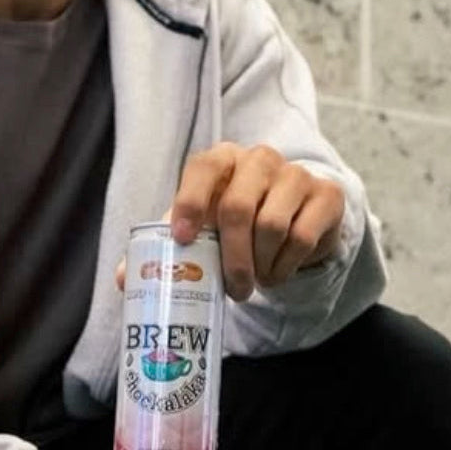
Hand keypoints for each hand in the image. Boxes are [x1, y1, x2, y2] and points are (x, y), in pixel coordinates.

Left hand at [115, 144, 344, 299]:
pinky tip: (277, 271)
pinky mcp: (326, 195)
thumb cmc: (235, 222)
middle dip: (231, 259)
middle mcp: (258, 158)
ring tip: (256, 279)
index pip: (202, 167)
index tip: (182, 240)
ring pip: (271, 226)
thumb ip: (163, 247)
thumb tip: (124, 279)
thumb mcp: (200, 228)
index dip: (189, 202)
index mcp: (221, 159)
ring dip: (260, 265)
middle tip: (232, 290)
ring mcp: (295, 174)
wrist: (294, 218)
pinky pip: (302, 238)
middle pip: (237, 207)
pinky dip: (286, 266)